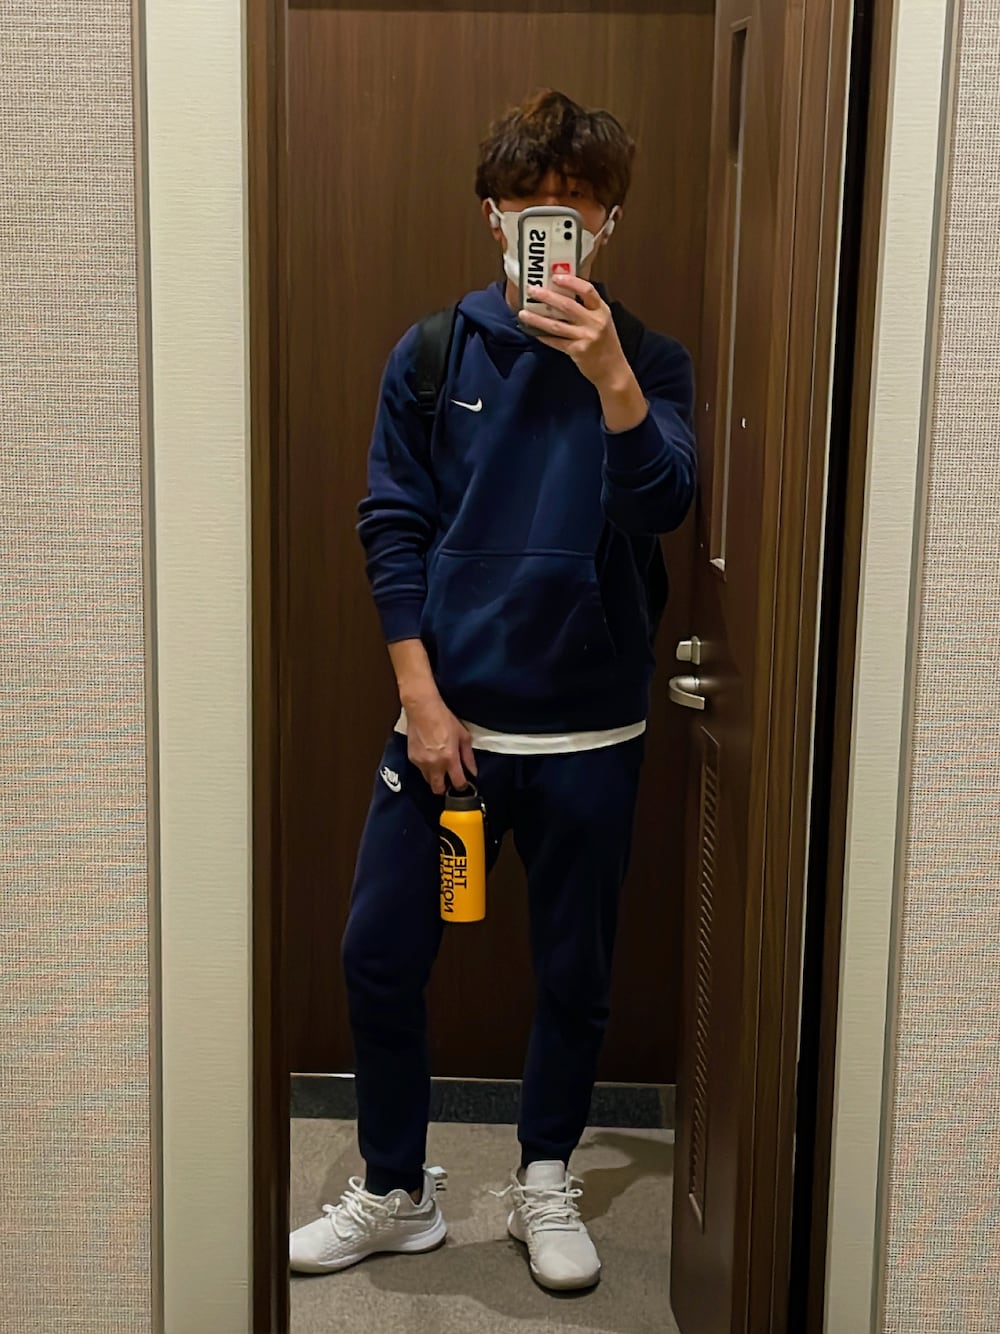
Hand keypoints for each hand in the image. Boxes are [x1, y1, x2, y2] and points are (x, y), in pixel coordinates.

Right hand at [405, 692, 477, 794]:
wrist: (423, 709)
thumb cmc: (444, 719)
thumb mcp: (463, 736)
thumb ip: (468, 756)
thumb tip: (473, 771)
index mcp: (450, 758)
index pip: (457, 783)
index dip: (462, 786)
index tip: (463, 785)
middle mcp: (434, 764)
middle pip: (438, 789)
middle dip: (444, 788)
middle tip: (448, 781)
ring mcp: (421, 762)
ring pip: (428, 780)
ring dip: (435, 777)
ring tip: (439, 766)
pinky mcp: (412, 758)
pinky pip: (420, 769)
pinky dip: (426, 767)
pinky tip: (430, 755)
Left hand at [519, 274, 631, 388]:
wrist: (613, 371)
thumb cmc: (606, 345)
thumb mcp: (602, 321)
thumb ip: (588, 309)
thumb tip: (563, 294)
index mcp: (602, 310)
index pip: (587, 290)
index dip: (571, 281)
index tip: (556, 276)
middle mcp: (595, 322)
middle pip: (567, 305)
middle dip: (547, 296)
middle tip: (532, 290)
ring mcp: (586, 337)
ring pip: (557, 325)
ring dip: (538, 319)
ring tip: (523, 313)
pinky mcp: (577, 351)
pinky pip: (556, 342)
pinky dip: (543, 337)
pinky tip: (533, 332)